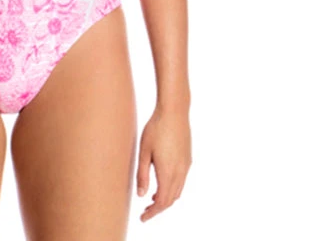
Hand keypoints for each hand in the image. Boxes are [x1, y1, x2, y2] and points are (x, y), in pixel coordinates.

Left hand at [136, 104, 191, 222]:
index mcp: (168, 172)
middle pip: (171, 200)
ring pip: (177, 191)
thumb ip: (142, 174)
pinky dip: (172, 189)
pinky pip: (181, 181)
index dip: (153, 213)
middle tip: (145, 212)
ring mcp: (186, 166)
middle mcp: (180, 172)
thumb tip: (141, 195)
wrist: (174, 111)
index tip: (143, 218)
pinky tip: (162, 183)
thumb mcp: (144, 151)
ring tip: (152, 200)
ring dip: (166, 199)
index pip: (162, 202)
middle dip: (158, 208)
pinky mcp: (187, 159)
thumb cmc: (156, 128)